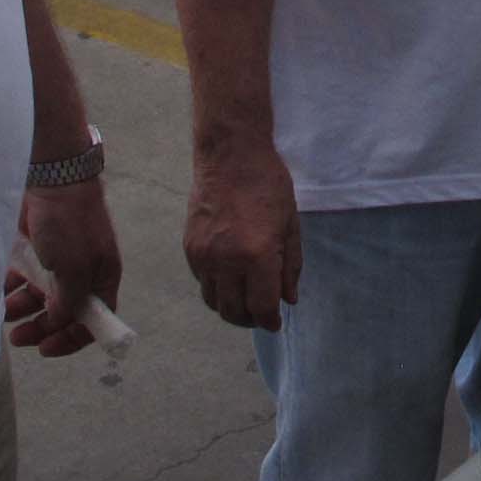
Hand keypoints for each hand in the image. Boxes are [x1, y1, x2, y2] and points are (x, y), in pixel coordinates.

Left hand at [8, 180, 123, 356]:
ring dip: (22, 308)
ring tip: (2, 310)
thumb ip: (68, 302)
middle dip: (40, 327)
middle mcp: (83, 273)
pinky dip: (13, 286)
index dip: (72, 339)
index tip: (45, 349)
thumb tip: (58, 321)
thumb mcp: (73, 270)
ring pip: (40, 295)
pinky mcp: (38, 248)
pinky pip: (25, 276)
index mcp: (102, 278)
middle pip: (63, 312)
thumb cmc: (69, 225)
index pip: (94, 320)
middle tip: (16, 337)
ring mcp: (59, 260)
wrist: (53, 178)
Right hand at [185, 142, 300, 331]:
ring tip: (246, 300)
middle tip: (262, 315)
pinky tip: (231, 278)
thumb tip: (289, 300)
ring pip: (214, 302)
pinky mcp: (190, 248)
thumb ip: (290, 266)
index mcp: (258, 255)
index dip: (270, 321)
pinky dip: (217, 289)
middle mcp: (226, 260)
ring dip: (231, 308)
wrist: (230, 156)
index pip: (261, 307)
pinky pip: (202, 283)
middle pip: (234, 312)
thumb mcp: (290, 225)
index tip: (275, 324)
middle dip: (251, 320)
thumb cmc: (268, 185)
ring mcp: (204, 256)